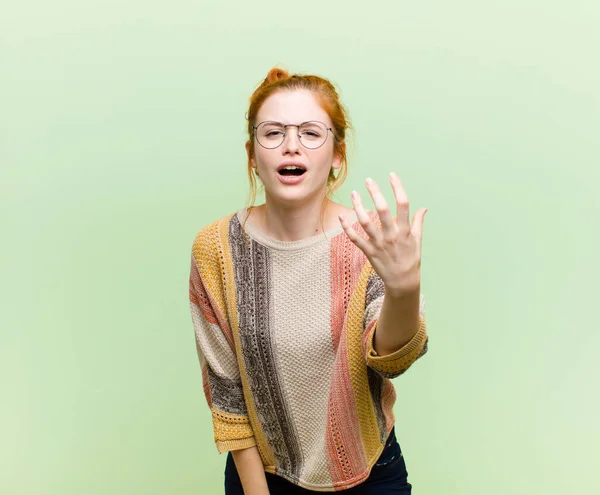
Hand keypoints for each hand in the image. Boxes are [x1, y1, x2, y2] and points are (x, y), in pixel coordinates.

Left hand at [339, 173, 426, 298]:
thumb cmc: (411, 259)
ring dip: (358, 207)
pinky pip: (355, 238)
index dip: (397, 188)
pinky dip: (347, 228)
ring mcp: (379, 244)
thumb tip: (423, 208)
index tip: (392, 175)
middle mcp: (391, 235)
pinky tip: (342, 216)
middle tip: (369, 180)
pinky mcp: (369, 252)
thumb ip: (418, 223)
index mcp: (405, 230)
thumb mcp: (418, 241)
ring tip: (354, 193)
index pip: (403, 204)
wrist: (402, 281)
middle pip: (382, 210)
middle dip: (375, 193)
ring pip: (365, 222)